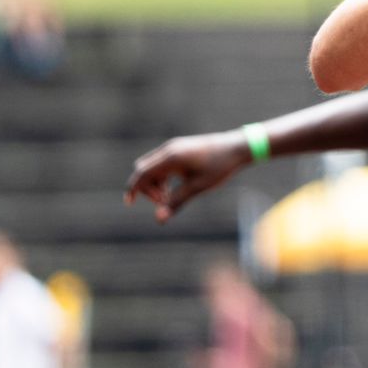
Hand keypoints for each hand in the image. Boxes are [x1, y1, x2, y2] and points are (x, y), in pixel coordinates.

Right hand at [124, 133, 249, 222]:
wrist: (238, 147)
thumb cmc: (219, 167)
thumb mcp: (198, 187)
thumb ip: (176, 202)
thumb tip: (159, 220)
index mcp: (171, 157)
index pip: (142, 173)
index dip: (133, 188)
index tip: (129, 204)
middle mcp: (169, 150)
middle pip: (144, 170)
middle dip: (147, 188)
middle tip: (164, 202)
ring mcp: (174, 148)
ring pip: (153, 168)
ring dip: (156, 184)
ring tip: (170, 197)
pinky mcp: (180, 150)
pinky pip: (162, 165)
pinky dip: (163, 178)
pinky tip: (173, 189)